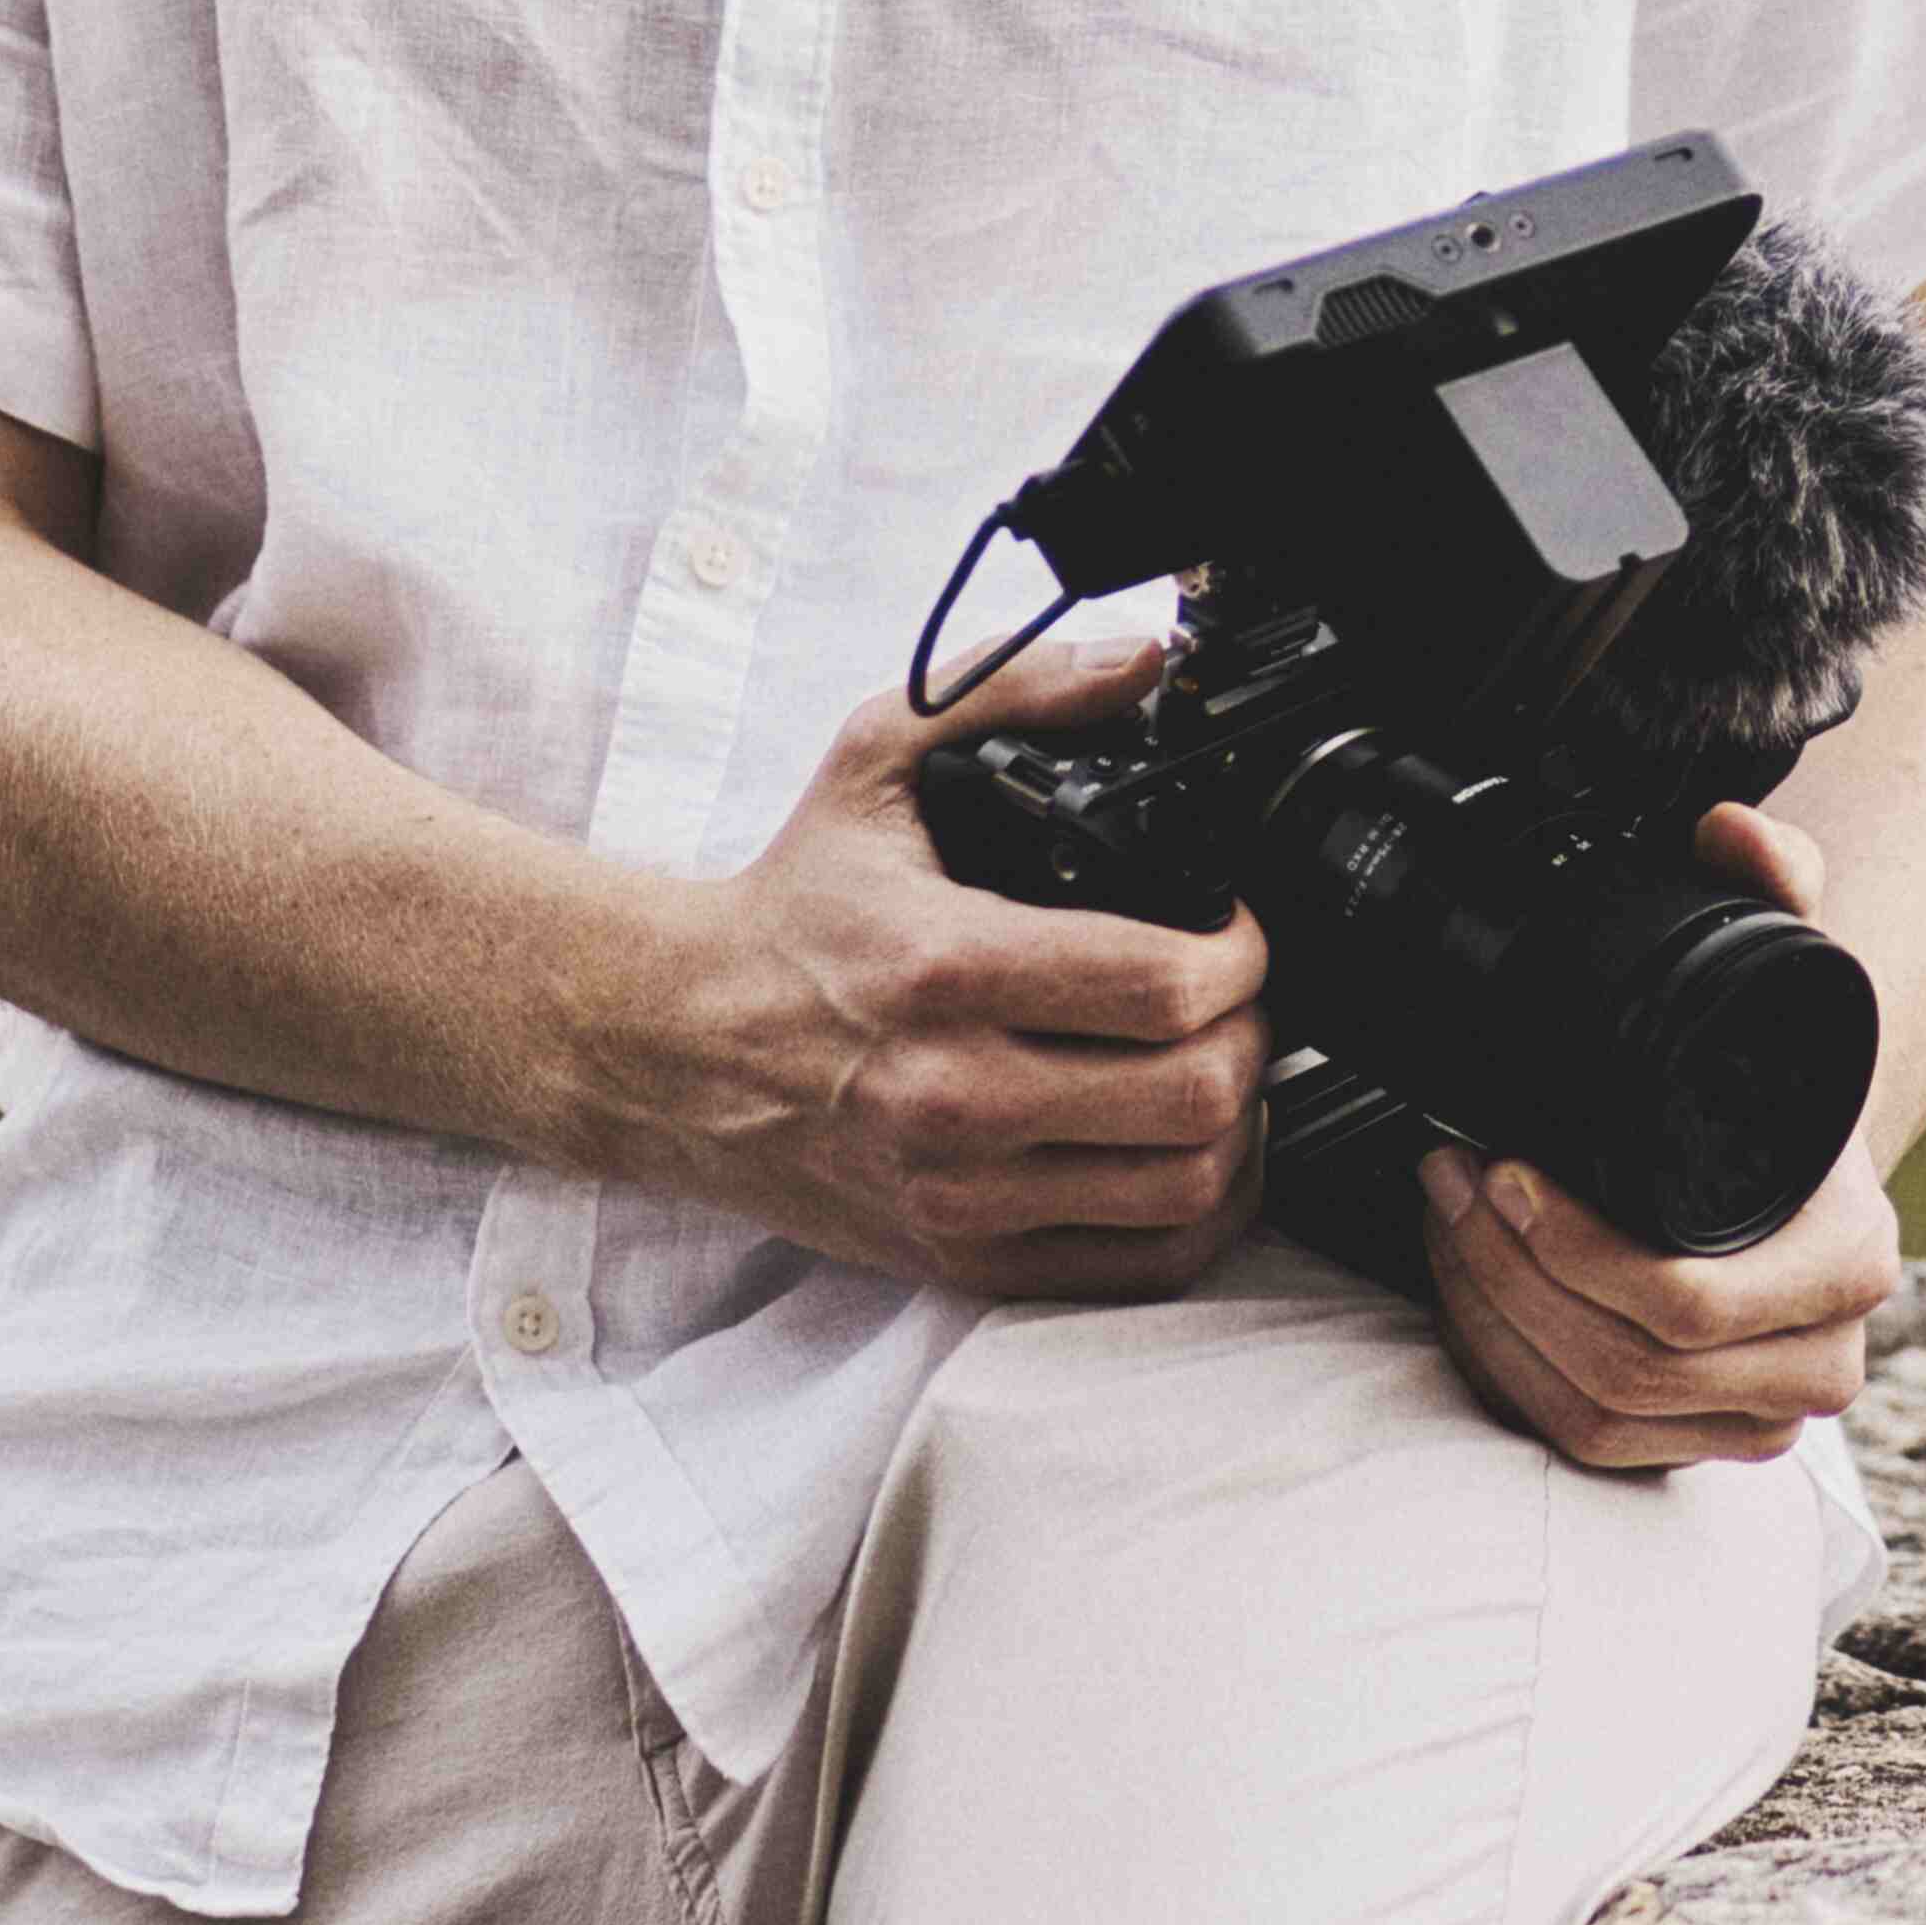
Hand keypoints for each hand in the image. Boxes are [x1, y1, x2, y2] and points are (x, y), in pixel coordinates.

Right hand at [588, 638, 1269, 1299]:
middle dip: (1252, 1032)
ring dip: (1238, 1124)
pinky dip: (1199, 1213)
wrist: (673, 1048)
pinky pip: (1140, 1267)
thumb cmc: (787, 914)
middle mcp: (954, 1096)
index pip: (1161, 984)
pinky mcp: (963, 1260)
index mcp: (943, 968)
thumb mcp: (876, 763)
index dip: (1241, 953)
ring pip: (1185, 1187)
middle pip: (1195, 1092)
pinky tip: (1190, 1153)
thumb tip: (1140, 657)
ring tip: (1218, 1065)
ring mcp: (962, 1194)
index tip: (1237, 931)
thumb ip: (1013, 688)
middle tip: (1239, 996)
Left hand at [1414, 802, 1904, 1471]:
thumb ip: (1770, 878)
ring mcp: (1762, 1416)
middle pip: (1626, 1366)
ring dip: (1493, 1316)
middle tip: (1447, 1178)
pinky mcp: (1700, 1451)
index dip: (1570, 1247)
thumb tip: (1732, 828)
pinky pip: (1584, 1443)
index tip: (1499, 1165)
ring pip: (1595, 1411)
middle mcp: (1821, 1356)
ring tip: (1445, 1218)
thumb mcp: (1783, 973)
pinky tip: (1470, 1290)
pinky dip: (1509, 1371)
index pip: (1688, 1301)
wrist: (1801, 1168)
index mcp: (1850, 1260)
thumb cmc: (1780, 1082)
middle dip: (1506, 1272)